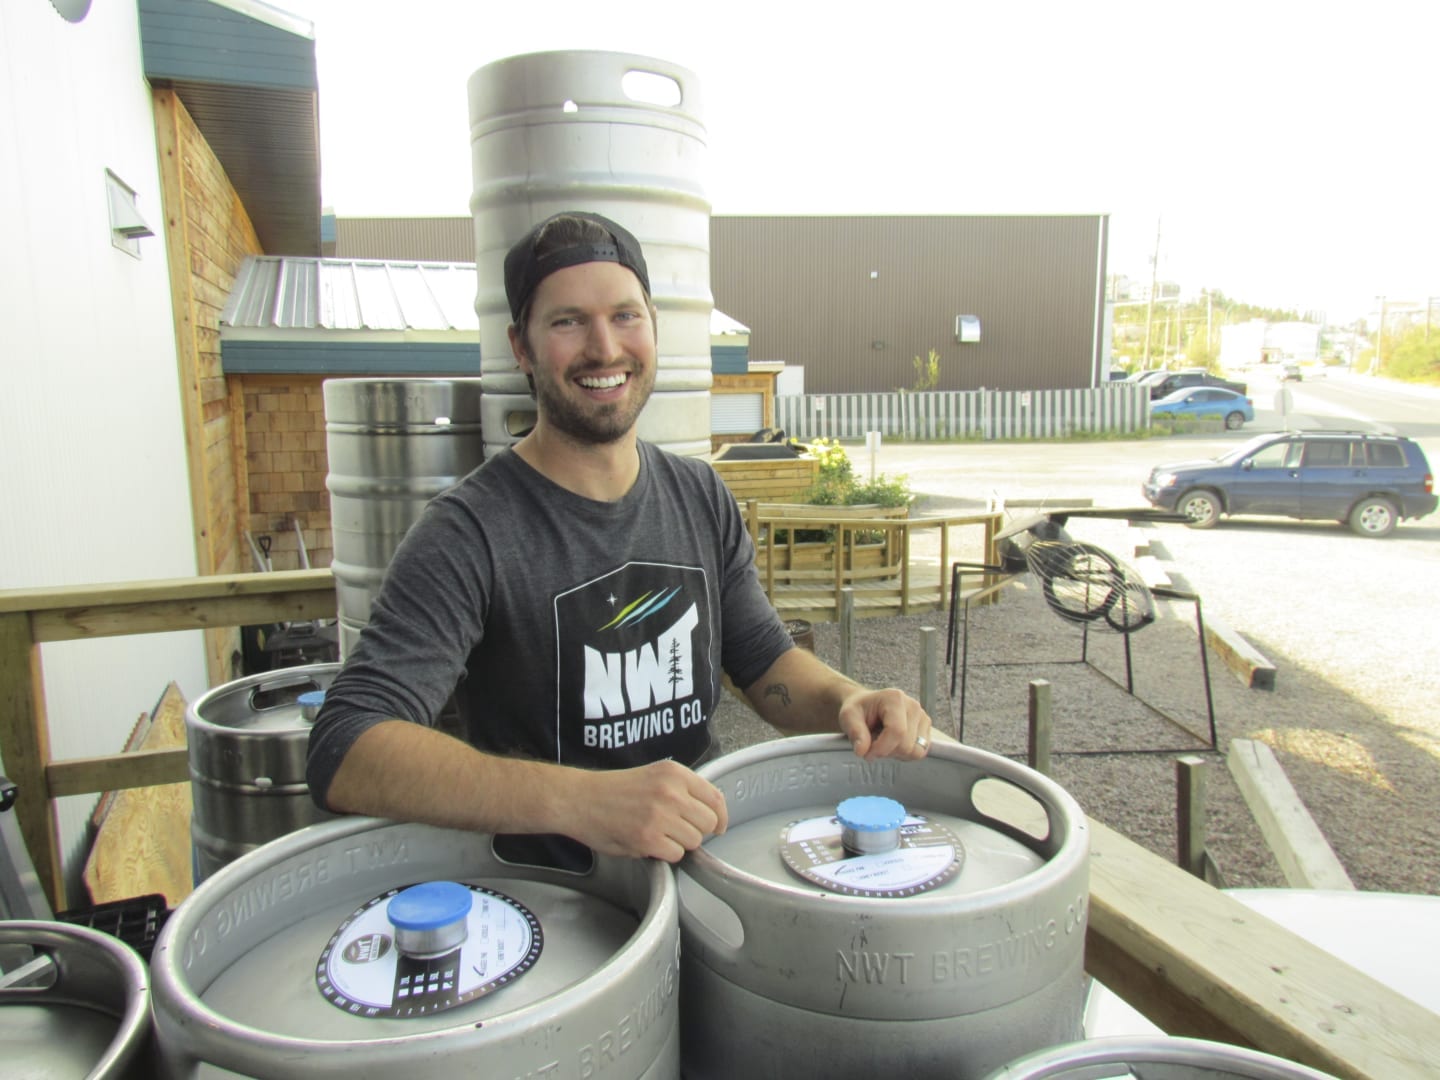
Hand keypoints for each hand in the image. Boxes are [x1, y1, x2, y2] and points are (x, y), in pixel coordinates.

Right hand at [569, 759, 728, 862]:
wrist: (579, 799)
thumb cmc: (613, 790)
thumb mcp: (653, 776)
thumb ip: (681, 790)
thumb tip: (709, 813)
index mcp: (675, 773)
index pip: (716, 798)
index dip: (720, 817)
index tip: (718, 827)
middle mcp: (671, 792)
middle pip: (708, 823)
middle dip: (697, 831)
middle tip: (676, 831)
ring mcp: (661, 816)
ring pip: (694, 841)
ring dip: (680, 843)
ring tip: (658, 834)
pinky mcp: (648, 838)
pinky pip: (676, 855)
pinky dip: (665, 854)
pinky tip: (648, 843)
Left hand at [838, 687, 932, 760]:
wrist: (867, 707)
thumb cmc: (859, 710)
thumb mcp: (848, 716)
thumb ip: (854, 732)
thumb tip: (862, 751)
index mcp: (894, 698)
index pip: (897, 732)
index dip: (881, 748)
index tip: (866, 753)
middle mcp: (913, 706)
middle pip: (906, 744)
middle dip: (886, 752)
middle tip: (872, 746)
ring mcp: (922, 717)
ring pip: (916, 751)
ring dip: (897, 754)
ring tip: (883, 743)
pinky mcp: (925, 728)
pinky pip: (920, 752)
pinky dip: (905, 754)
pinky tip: (893, 744)